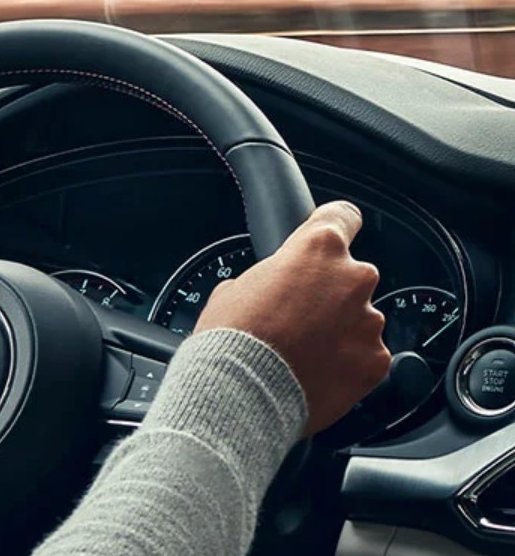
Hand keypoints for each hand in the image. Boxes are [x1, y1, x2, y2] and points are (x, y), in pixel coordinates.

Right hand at [195, 201, 389, 435]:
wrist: (239, 392)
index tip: (334, 236)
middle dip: (331, 295)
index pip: (343, 217)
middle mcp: (352, 278)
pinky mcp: (376, 361)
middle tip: (300, 318)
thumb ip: (268, 279)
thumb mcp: (235, 290)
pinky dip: (348, 365)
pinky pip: (367, 357)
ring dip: (340, 332)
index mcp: (317, 249)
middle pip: (352, 276)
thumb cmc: (231, 338)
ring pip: (360, 320)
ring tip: (305, 354)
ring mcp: (368, 321)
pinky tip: (319, 375)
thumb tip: (270, 291)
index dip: (335, 225)